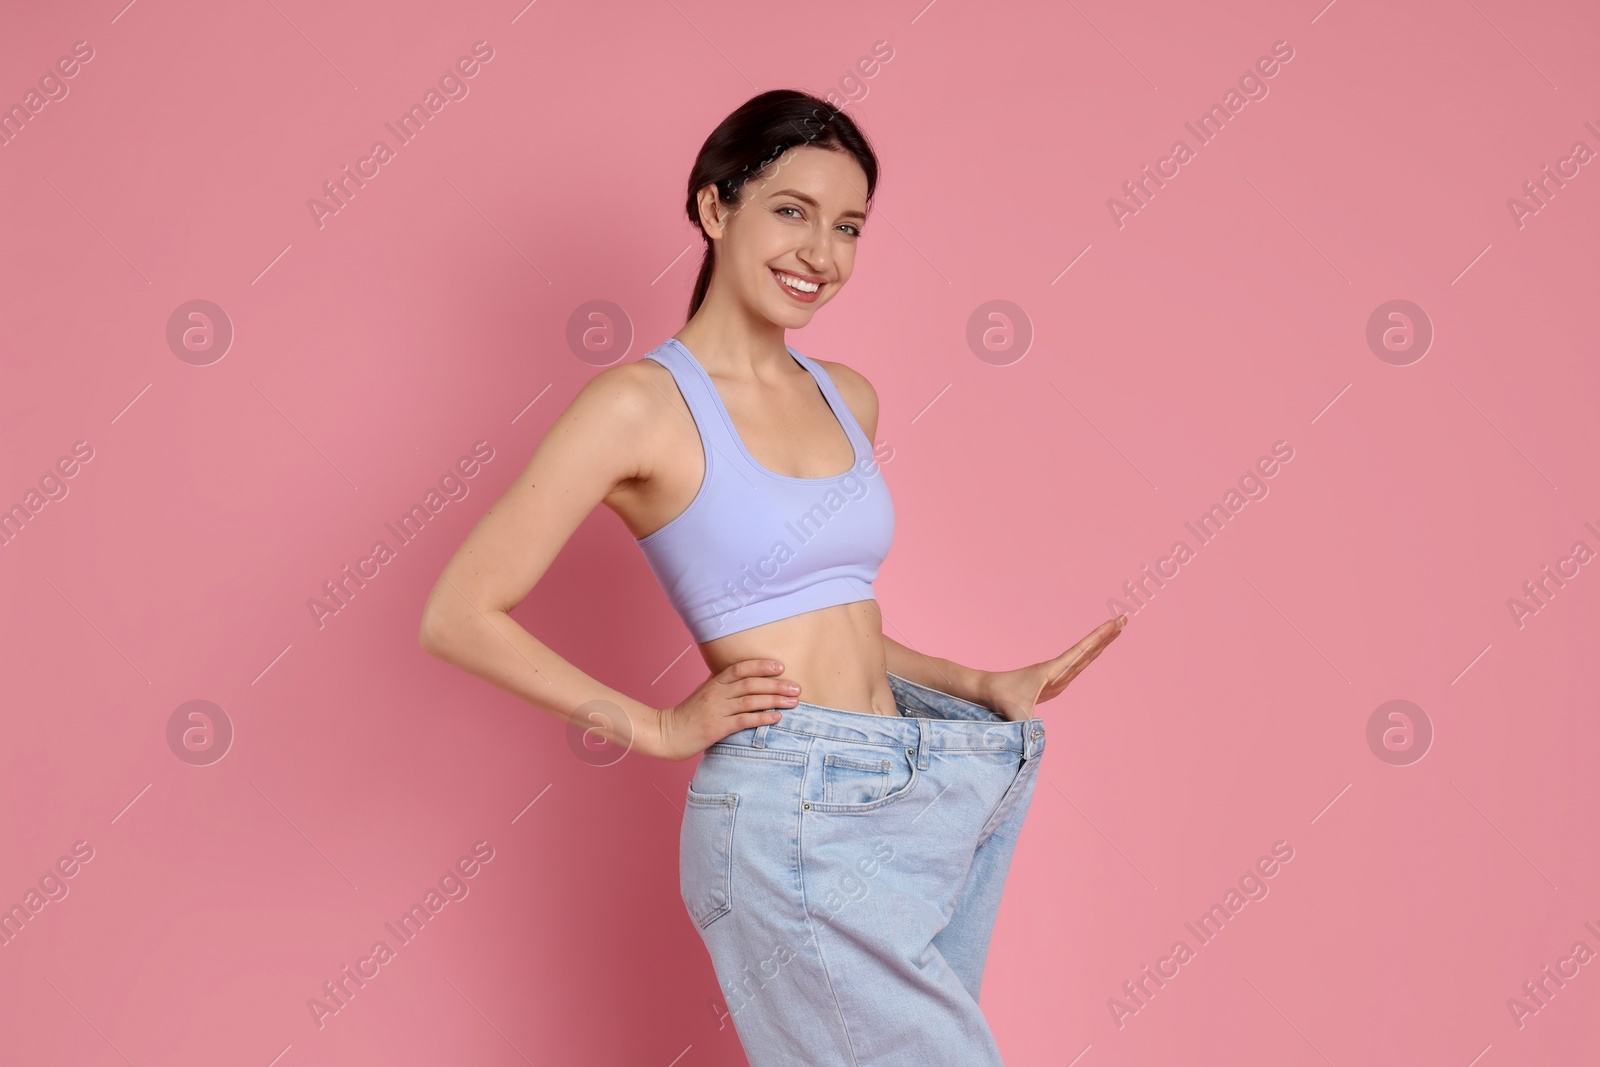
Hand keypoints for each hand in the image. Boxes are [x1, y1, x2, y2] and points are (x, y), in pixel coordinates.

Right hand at [650, 658, 800, 761]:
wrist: (666, 733)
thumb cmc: (687, 715)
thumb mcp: (703, 693)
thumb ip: (721, 685)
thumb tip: (741, 677)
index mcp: (714, 682)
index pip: (740, 668)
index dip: (761, 666)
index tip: (781, 667)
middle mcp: (716, 693)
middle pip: (751, 683)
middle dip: (777, 684)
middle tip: (797, 687)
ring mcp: (716, 710)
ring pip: (751, 700)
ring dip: (775, 700)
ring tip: (794, 702)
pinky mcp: (717, 728)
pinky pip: (743, 720)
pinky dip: (762, 718)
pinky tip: (776, 718)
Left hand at [978, 615, 1126, 721]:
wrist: (985, 688)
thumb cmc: (1000, 699)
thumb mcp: (1017, 714)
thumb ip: (1029, 727)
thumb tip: (1038, 741)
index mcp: (1052, 671)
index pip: (1081, 651)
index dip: (1099, 638)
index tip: (1115, 623)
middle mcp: (1056, 669)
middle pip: (1087, 649)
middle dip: (1106, 635)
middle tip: (1124, 618)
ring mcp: (1056, 675)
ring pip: (1083, 655)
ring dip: (1100, 643)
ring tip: (1116, 628)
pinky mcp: (1052, 682)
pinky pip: (1075, 665)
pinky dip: (1088, 657)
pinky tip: (1094, 651)